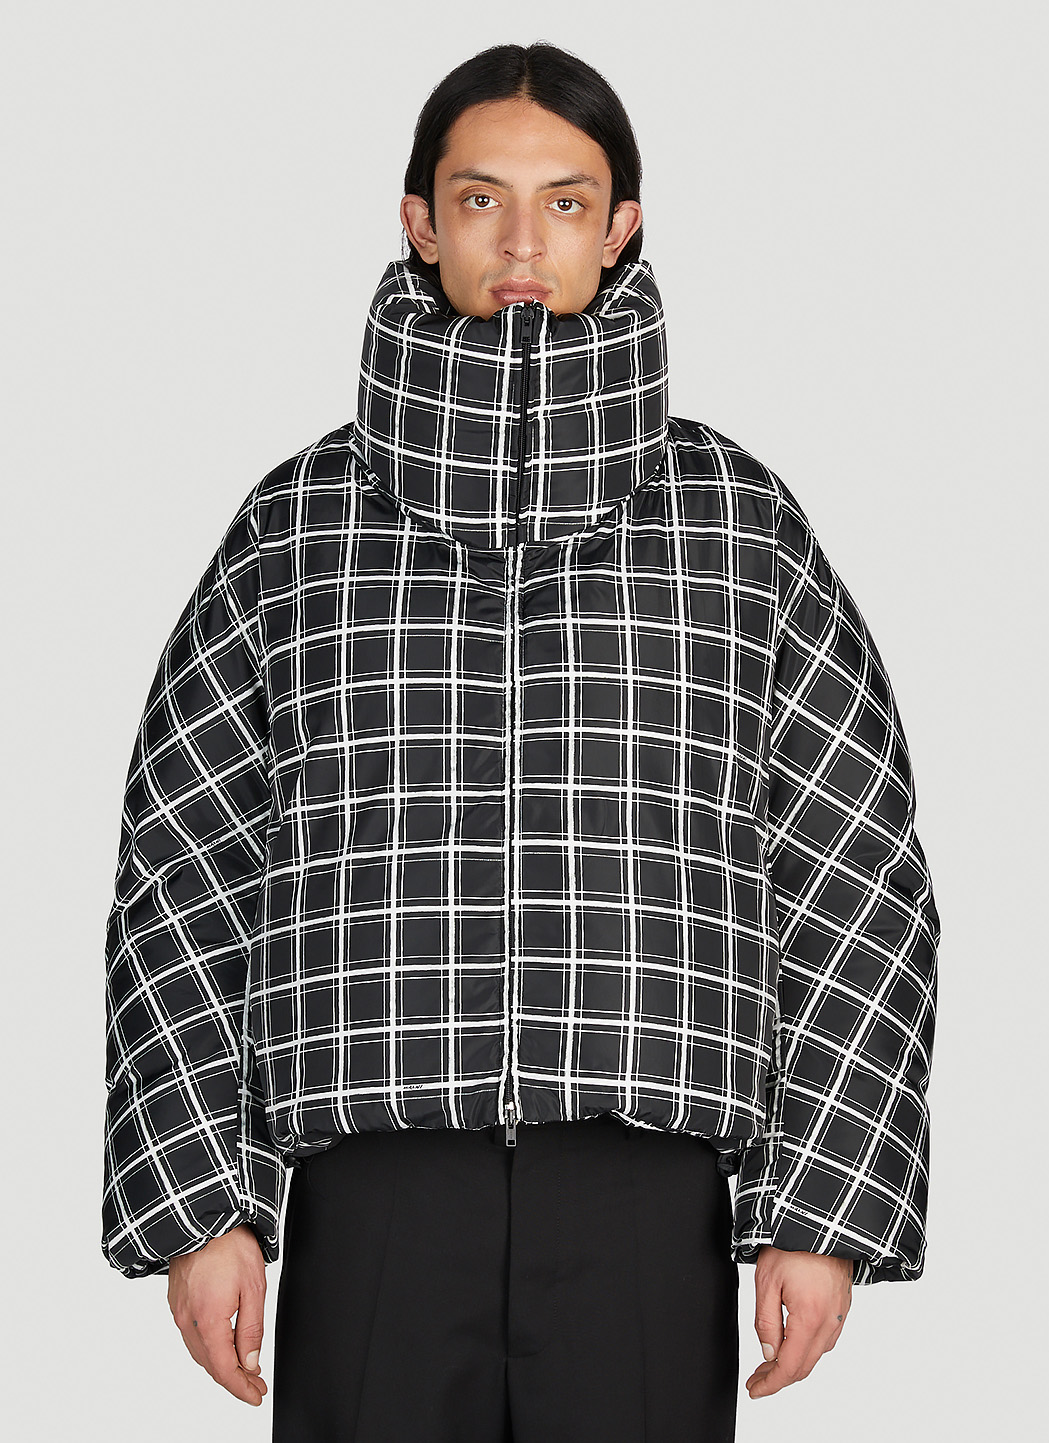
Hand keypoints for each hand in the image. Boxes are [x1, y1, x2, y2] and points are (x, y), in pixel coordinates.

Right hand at [167, 1223, 268, 1406]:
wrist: (203, 1216)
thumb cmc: (230, 1246)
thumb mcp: (254, 1287)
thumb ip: (251, 1329)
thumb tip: (250, 1361)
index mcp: (207, 1321)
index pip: (224, 1369)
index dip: (241, 1388)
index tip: (256, 1396)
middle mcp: (187, 1321)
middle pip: (210, 1364)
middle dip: (234, 1379)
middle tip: (255, 1386)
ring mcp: (178, 1311)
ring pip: (200, 1352)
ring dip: (221, 1364)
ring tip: (244, 1369)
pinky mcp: (176, 1301)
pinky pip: (191, 1335)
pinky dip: (208, 1347)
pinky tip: (222, 1346)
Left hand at [745, 1245, 852, 1397]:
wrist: (822, 1221)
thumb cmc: (793, 1244)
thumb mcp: (767, 1281)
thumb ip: (767, 1322)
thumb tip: (769, 1353)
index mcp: (810, 1318)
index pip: (789, 1367)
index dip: (770, 1384)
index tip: (754, 1390)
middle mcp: (829, 1322)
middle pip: (804, 1366)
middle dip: (778, 1378)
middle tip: (757, 1379)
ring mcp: (839, 1315)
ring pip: (816, 1354)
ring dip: (793, 1364)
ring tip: (770, 1363)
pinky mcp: (842, 1306)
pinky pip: (826, 1338)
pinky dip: (807, 1349)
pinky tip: (793, 1343)